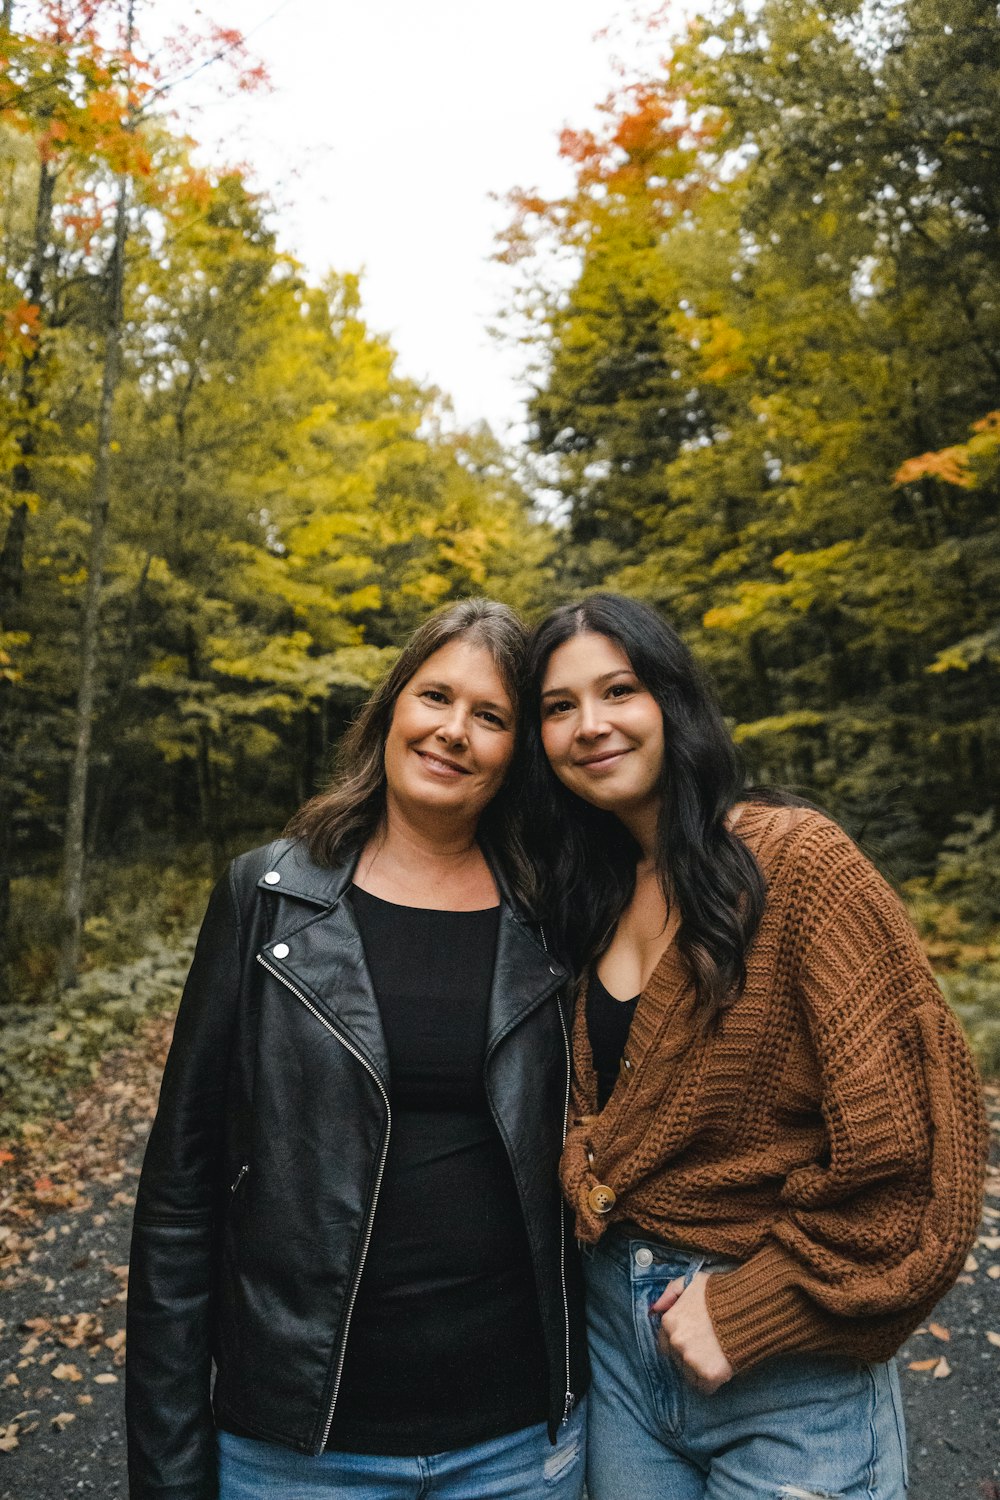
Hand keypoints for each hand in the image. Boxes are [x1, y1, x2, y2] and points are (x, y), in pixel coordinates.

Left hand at [650, 1272, 733, 1394]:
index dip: (680, 1343)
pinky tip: (721, 1370)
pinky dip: (712, 1382)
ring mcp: (691, 1360)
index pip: (665, 1343)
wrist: (749, 1309)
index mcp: (669, 1321)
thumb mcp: (693, 1282)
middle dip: (689, 1356)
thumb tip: (655, 1308)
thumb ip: (671, 1292)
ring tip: (716, 1356)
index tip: (693, 1341)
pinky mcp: (709, 1374)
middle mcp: (676, 1342)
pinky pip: (705, 1387)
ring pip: (689, 1374)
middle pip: (677, 1360)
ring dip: (699, 1369)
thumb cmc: (721, 1293)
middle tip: (707, 1348)